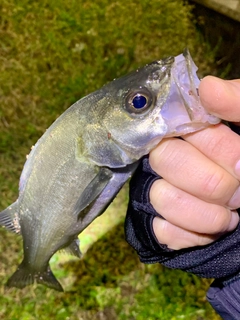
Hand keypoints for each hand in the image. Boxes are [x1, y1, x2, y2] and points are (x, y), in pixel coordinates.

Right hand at [150, 77, 239, 249]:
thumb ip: (239, 101)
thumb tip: (207, 87)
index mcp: (193, 128)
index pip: (177, 122)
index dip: (212, 145)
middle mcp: (171, 154)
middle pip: (164, 159)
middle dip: (212, 182)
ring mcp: (161, 188)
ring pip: (162, 196)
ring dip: (206, 213)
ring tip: (231, 215)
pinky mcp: (160, 223)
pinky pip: (162, 229)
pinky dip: (192, 235)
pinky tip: (211, 232)